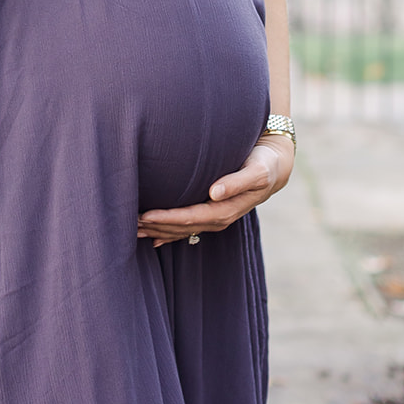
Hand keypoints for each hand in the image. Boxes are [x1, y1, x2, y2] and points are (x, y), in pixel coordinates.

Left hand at [136, 135, 294, 244]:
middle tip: (128, 223)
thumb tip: (214, 192)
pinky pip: (188, 227)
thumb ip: (237, 181)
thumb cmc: (264, 163)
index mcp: (227, 209)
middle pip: (183, 227)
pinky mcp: (212, 211)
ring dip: (159, 231)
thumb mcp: (257, 170)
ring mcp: (215, 217)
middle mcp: (219, 217)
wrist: (275, 167)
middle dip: (157, 226)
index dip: (168, 218)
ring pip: (183, 229)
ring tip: (133, 230)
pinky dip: (170, 234)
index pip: (192, 217)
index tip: (146, 215)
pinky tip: (154, 240)